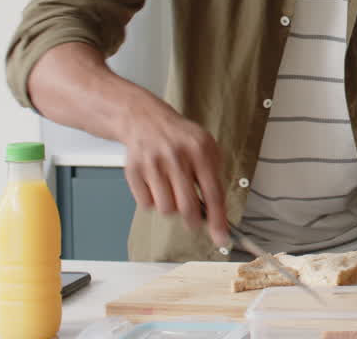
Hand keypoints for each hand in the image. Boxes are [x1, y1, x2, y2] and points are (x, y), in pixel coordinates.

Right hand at [119, 92, 228, 247]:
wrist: (144, 118)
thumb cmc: (180, 137)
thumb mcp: (206, 147)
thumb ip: (214, 176)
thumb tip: (219, 213)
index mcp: (199, 150)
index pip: (213, 193)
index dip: (218, 220)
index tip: (222, 238)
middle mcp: (176, 157)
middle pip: (187, 207)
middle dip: (193, 221)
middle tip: (194, 221)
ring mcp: (153, 164)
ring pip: (166, 209)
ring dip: (172, 207)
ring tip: (173, 190)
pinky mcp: (133, 171)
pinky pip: (147, 204)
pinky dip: (154, 200)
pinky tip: (157, 184)